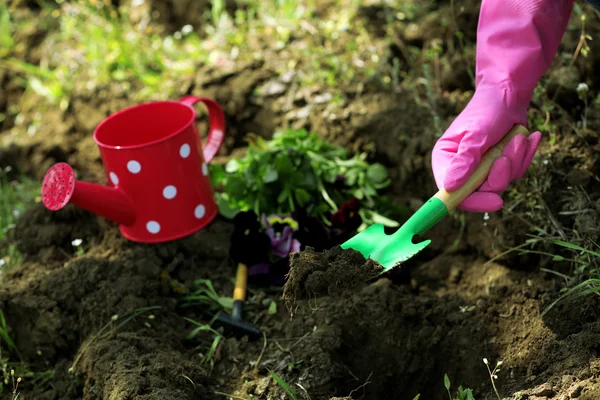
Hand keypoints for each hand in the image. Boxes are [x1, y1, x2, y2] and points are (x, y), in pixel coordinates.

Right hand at [431, 85, 541, 212]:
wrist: (508, 94)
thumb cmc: (487, 110)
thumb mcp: (476, 135)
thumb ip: (464, 161)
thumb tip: (450, 187)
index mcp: (445, 161)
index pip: (453, 192)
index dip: (473, 201)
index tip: (497, 201)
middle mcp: (460, 169)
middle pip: (481, 192)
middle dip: (501, 174)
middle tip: (508, 154)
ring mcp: (481, 169)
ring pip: (501, 183)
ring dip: (515, 161)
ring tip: (518, 138)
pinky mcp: (499, 166)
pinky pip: (515, 173)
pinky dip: (524, 157)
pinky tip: (527, 138)